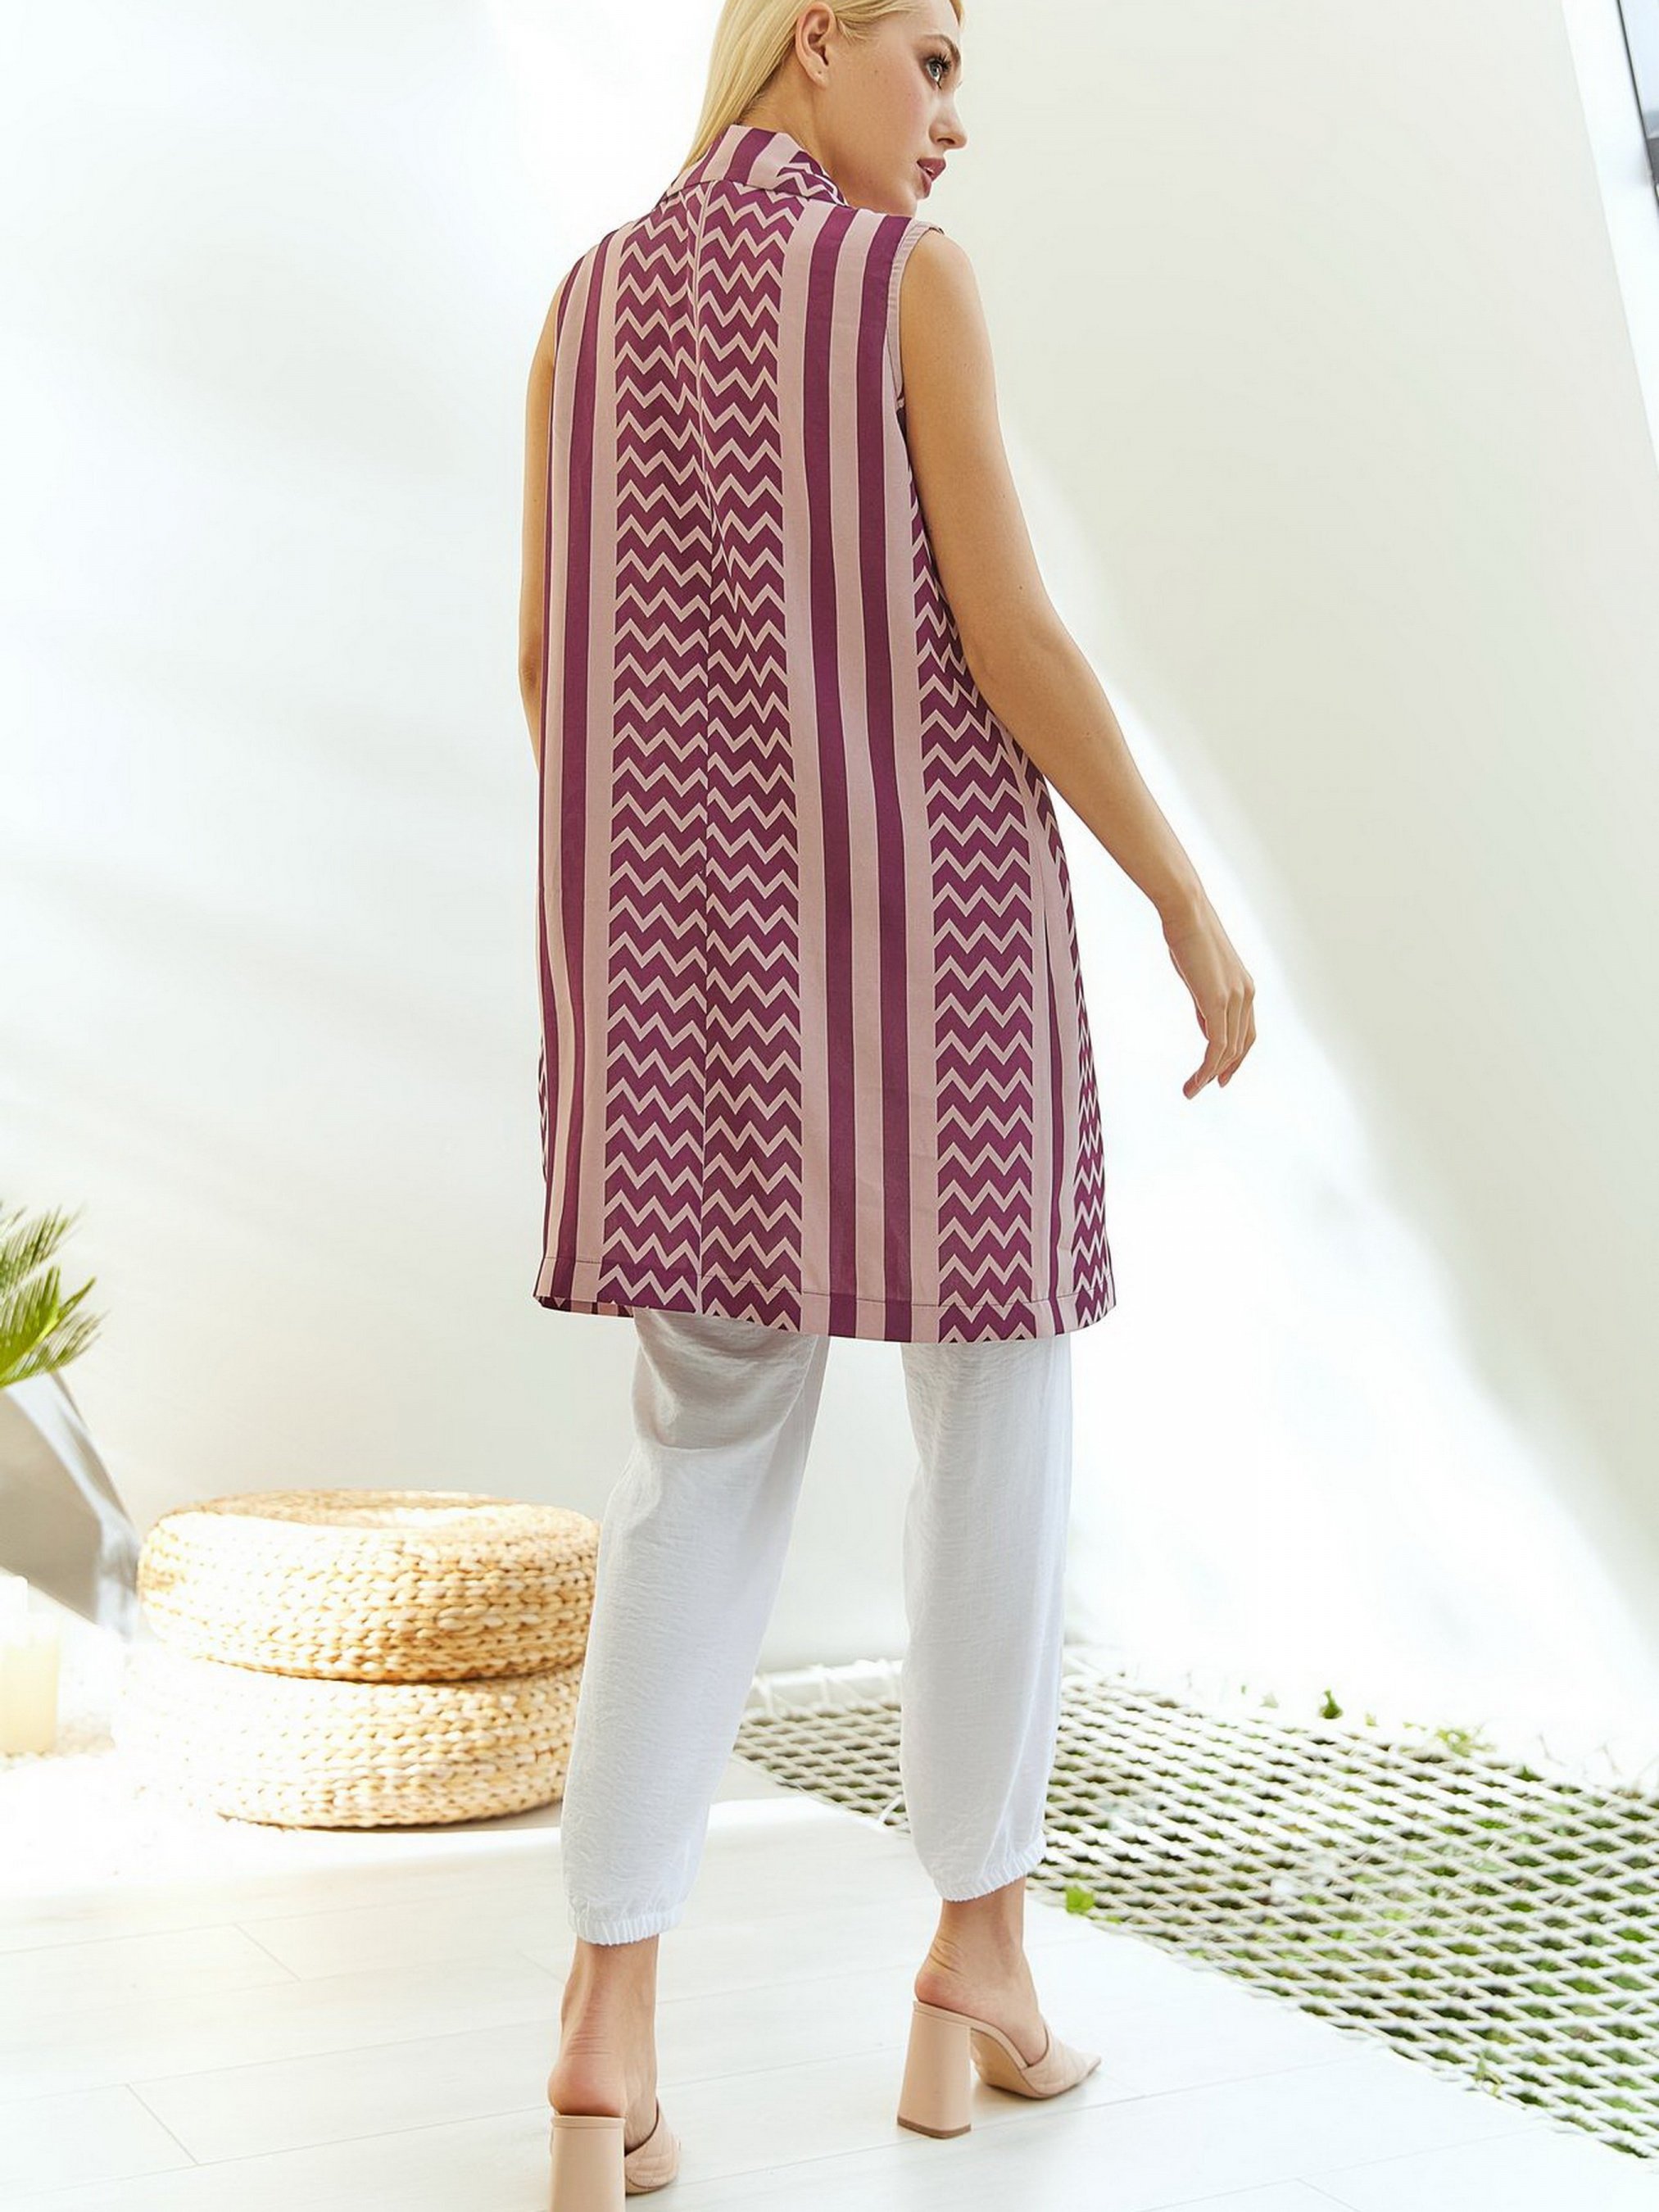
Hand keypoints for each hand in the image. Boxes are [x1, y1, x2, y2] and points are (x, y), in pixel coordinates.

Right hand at [1162, 896, 1255, 1097]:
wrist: (1186, 912)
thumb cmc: (1187, 935)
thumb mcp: (1199, 974)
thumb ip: (1206, 1001)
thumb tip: (1207, 1024)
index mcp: (1245, 987)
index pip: (1247, 1031)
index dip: (1236, 1056)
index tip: (1221, 1074)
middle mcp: (1246, 995)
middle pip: (1241, 1045)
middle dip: (1224, 1070)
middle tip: (1206, 1088)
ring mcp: (1235, 999)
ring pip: (1228, 1050)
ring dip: (1210, 1074)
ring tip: (1191, 1090)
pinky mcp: (1218, 1002)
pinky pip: (1217, 1045)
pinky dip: (1207, 1067)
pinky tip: (1196, 1080)